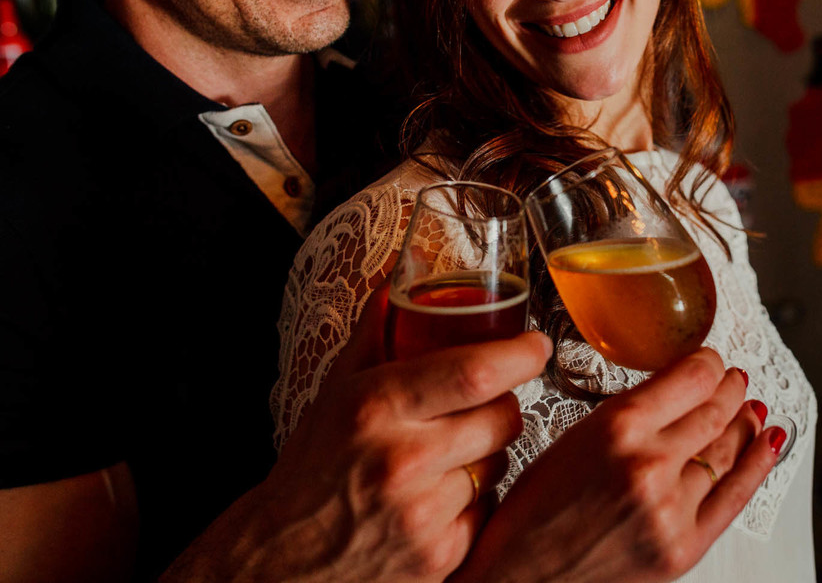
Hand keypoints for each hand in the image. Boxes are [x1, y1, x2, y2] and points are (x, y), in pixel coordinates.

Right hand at [163, 283, 551, 582]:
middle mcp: (402, 459)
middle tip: (480, 407)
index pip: (476, 371)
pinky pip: (490, 510)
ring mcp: (423, 513)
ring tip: (445, 459)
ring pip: (501, 463)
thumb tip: (400, 275)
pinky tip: (437, 500)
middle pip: (503, 416)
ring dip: (487, 455)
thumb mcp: (336, 391)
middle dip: (502, 406)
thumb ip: (377, 331)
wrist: (278, 560)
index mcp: (375, 406)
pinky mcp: (440, 556)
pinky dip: (474, 502)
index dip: (520, 354)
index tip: (535, 345)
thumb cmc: (313, 466)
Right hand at [451, 348, 780, 582]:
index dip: (709, 363)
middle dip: (730, 388)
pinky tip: (767, 444)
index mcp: (617, 427)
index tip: (710, 360)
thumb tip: (673, 393)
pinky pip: (735, 497)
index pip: (692, 378)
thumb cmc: (533, 513)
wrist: (521, 578)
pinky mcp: (683, 547)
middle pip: (715, 410)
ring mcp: (671, 508)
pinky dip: (757, 465)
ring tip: (747, 409)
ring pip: (728, 450)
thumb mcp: (572, 438)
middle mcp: (649, 464)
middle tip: (734, 379)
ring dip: (743, 423)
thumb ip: (628, 414)